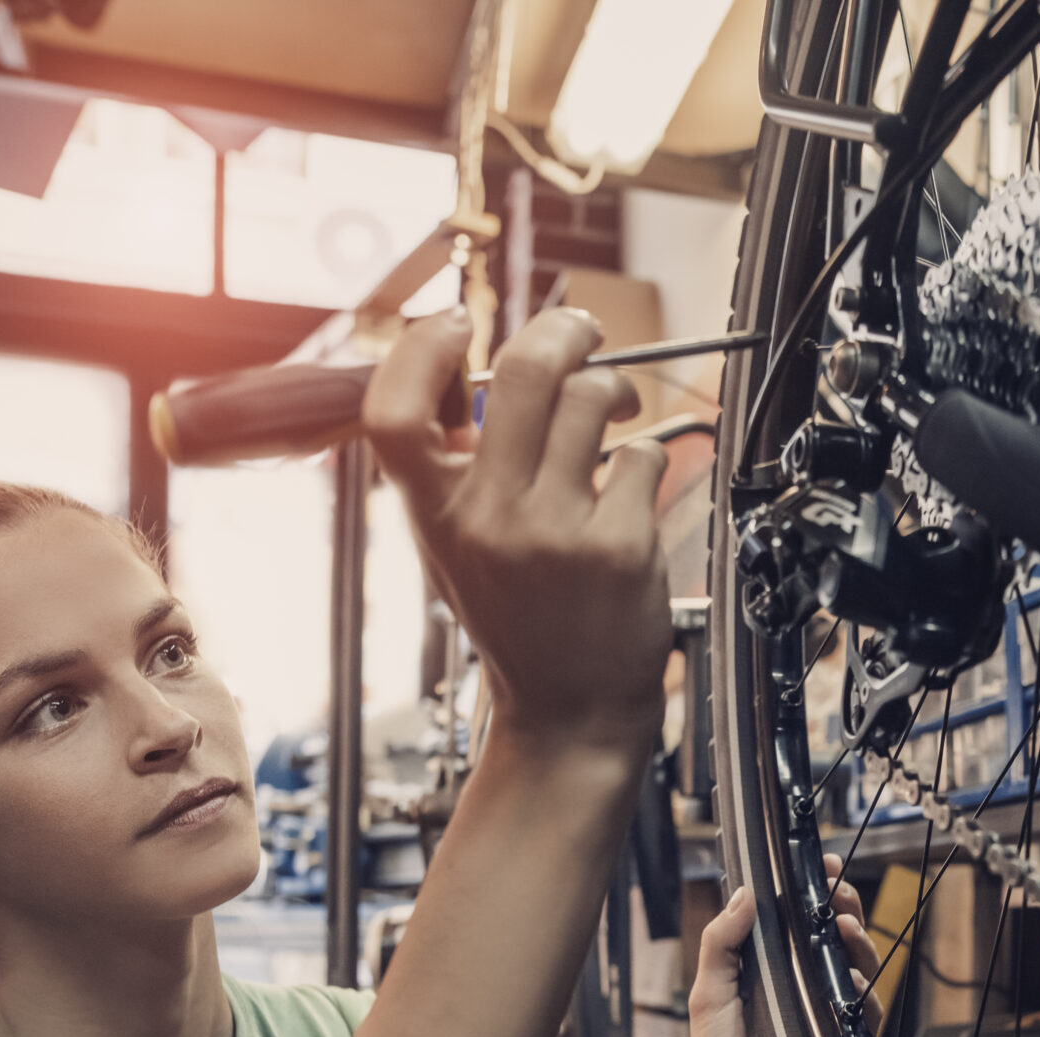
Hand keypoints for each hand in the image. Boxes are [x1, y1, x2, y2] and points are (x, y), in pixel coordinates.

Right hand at [364, 308, 669, 756]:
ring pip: (592, 400)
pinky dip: (647, 459)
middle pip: (519, 373)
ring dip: (614, 390)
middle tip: (582, 333)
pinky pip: (643, 456)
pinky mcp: (617, 544)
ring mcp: (554, 531)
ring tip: (616, 408)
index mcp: (435, 514)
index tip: (455, 322)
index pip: (393, 413)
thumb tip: (472, 363)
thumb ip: (455, 466)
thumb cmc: (519, 620)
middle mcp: (488, 519)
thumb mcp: (456, 546)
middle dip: (563, 331)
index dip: (418, 349)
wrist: (570, 711)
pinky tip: (632, 489)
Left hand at [685, 858, 880, 1036]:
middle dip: (840, 908)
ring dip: (856, 941)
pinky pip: (867, 1010)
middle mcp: (794, 993)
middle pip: (829, 938)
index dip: (808, 894)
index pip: (791, 924)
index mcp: (760, 976)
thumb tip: (745, 894)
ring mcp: (822, 1019)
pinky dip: (864, 991)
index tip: (819, 868)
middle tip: (840, 893)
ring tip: (845, 929)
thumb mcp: (709, 1000)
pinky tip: (853, 981)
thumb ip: (722, 945)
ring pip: (854, 967)